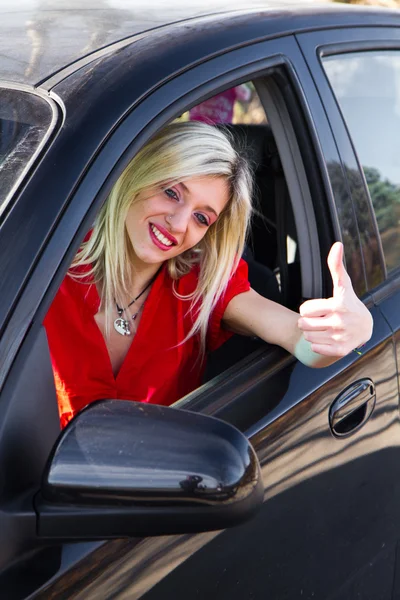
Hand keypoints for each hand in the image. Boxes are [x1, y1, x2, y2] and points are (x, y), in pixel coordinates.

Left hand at [297, 242, 372, 356]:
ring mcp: (340, 337)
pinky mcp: (340, 350)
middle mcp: (339, 322)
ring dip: (311, 333)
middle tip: (318, 319)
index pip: (304, 309)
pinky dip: (317, 345)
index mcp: (337, 305)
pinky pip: (315, 348)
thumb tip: (336, 245)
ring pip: (307, 336)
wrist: (365, 327)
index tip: (318, 308)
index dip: (308, 308)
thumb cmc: (349, 303)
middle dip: (307, 322)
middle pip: (303, 324)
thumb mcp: (343, 285)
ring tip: (323, 328)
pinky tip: (327, 338)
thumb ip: (336, 266)